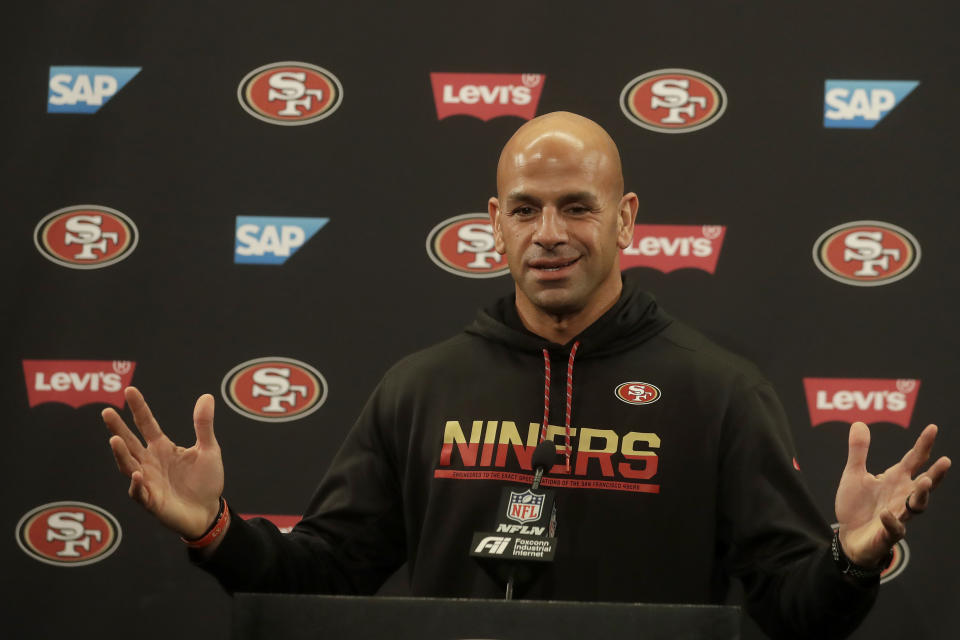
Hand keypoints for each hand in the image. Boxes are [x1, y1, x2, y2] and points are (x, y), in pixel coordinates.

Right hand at [103, 386, 224, 538]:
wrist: (209, 512)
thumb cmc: (206, 481)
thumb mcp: (209, 450)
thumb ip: (203, 425)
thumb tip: (206, 396)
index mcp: (162, 447)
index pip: (147, 424)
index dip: (139, 408)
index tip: (129, 391)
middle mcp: (150, 462)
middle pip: (130, 442)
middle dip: (118, 428)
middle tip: (106, 412)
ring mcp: (148, 481)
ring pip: (129, 466)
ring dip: (121, 454)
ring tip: (115, 440)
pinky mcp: (151, 501)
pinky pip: (140, 493)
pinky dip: (138, 484)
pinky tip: (139, 474)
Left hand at [835, 421, 950, 565]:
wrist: (848, 537)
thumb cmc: (856, 505)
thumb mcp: (854, 474)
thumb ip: (859, 451)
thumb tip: (859, 423)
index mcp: (896, 479)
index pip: (914, 459)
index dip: (924, 444)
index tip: (933, 427)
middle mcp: (902, 496)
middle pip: (924, 484)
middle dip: (936, 473)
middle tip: (946, 461)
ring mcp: (898, 515)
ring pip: (917, 506)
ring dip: (922, 495)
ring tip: (925, 481)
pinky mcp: (888, 534)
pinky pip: (895, 529)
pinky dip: (891, 521)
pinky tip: (885, 513)